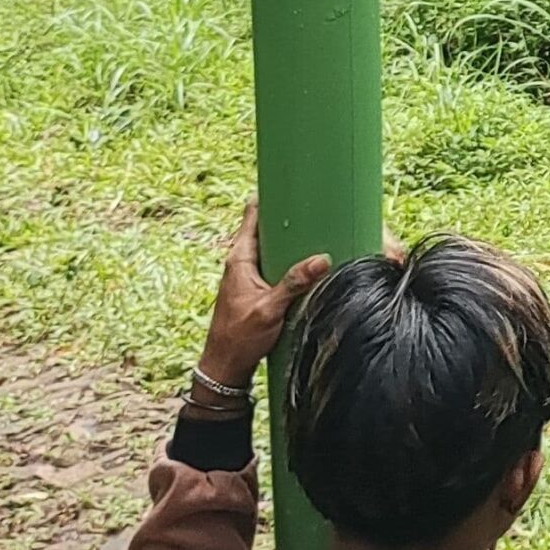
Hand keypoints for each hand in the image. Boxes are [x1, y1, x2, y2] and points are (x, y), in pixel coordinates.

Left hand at [195, 201, 331, 390]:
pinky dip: (295, 261)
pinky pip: (280, 266)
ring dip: (295, 242)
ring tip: (323, 231)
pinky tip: (314, 264)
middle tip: (319, 207)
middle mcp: (244, 263)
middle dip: (290, 218)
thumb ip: (295, 283)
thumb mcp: (270, 308)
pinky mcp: (260, 289)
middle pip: (269, 230)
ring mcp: (252, 276)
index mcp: (239, 259)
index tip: (289, 184)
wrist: (226, 365)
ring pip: (276, 249)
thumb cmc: (240, 337)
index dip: (268, 198)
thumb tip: (323, 259)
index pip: (253, 217)